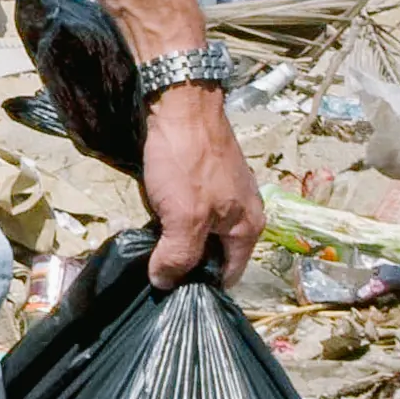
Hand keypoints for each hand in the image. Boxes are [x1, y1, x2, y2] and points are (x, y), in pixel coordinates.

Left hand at [137, 85, 263, 286]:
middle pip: (214, 254)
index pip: (228, 275)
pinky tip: (154, 217)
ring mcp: (226, 194)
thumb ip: (178, 256)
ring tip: (151, 246)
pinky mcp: (207, 178)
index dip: (200, 287)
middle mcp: (244, 213)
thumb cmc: (187, 163)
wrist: (182, 106)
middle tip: (154, 270)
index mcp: (248, 229)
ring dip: (177, 239)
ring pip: (200, 231)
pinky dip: (174, 218)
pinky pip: (191, 210)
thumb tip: (165, 284)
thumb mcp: (184, 218)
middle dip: (186, 263)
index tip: (171, 292)